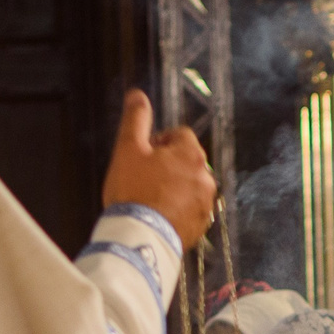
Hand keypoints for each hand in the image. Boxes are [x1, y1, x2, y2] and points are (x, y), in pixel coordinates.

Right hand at [101, 88, 216, 252]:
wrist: (139, 239)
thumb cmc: (133, 193)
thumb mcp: (128, 149)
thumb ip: (136, 119)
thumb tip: (137, 95)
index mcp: (192, 154)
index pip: (179, 135)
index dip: (158, 143)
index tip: (143, 156)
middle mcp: (206, 177)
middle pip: (185, 161)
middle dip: (167, 165)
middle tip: (142, 179)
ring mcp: (206, 203)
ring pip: (188, 185)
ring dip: (173, 187)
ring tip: (148, 200)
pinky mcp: (201, 225)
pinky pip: (190, 209)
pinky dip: (176, 209)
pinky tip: (157, 215)